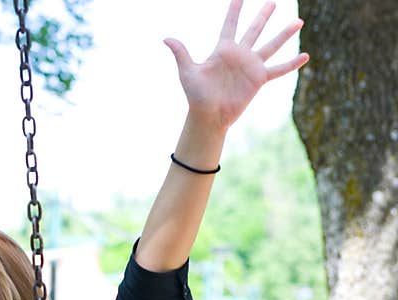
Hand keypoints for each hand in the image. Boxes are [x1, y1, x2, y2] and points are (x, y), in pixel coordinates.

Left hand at [164, 0, 308, 131]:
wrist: (208, 116)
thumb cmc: (196, 95)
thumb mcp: (188, 72)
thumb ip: (181, 54)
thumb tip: (166, 39)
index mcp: (222, 50)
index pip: (230, 25)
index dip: (234, 10)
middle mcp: (239, 55)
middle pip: (254, 30)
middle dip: (263, 16)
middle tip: (272, 2)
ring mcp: (251, 66)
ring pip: (271, 45)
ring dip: (284, 34)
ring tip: (299, 21)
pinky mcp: (259, 79)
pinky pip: (279, 69)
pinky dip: (292, 63)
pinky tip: (305, 56)